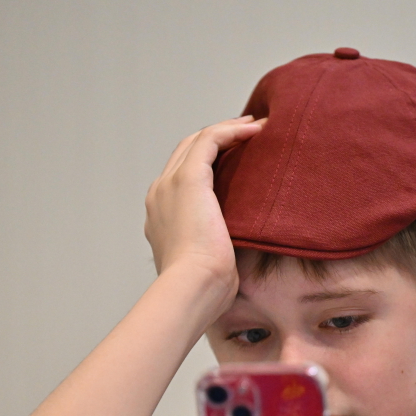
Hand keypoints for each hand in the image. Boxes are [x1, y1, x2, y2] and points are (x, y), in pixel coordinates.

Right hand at [143, 116, 265, 301]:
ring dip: (228, 129)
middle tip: (248, 133)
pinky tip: (256, 130)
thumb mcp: (206, 264)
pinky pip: (210, 140)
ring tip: (256, 126)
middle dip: (217, 139)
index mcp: (161, 215)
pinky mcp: (188, 179)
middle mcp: (160, 194)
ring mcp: (170, 185)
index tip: (237, 157)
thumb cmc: (204, 289)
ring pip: (197, 141)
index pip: (182, 175)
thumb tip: (234, 253)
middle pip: (186, 152)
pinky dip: (232, 131)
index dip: (209, 161)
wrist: (192, 289)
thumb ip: (214, 249)